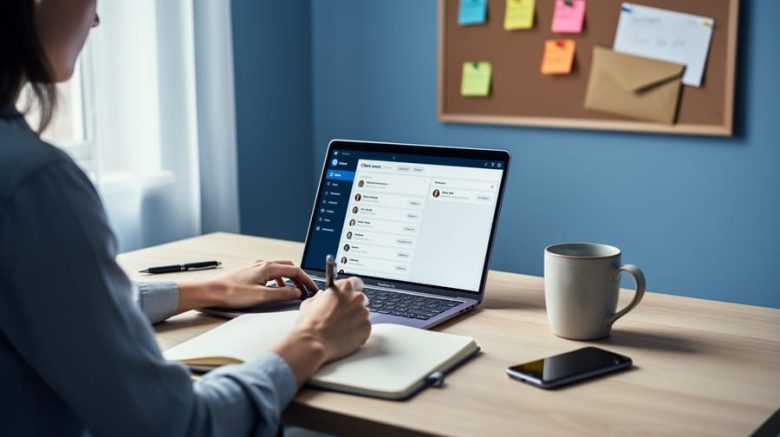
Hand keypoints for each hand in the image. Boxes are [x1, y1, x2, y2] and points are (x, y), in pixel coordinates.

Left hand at [176, 260, 317, 312]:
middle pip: (289, 267)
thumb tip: (296, 292)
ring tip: (292, 291)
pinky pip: (269, 273)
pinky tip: (275, 290)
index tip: (313, 289)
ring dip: (289, 280)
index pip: (295, 270)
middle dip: (300, 278)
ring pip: (279, 270)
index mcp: (268, 267)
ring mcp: (255, 267)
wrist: (211, 292)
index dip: (307, 280)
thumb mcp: (262, 296)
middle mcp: (262, 264)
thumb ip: (282, 294)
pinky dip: (278, 280)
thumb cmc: (232, 293)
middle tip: (305, 289)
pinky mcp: (249, 273)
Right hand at [272, 277, 370, 385]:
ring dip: (355, 319)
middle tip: (341, 316)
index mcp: (344, 287)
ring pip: (363, 314)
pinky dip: (358, 332)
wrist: (313, 343)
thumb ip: (321, 296)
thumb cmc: (310, 324)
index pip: (356, 282)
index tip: (348, 296)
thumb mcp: (310, 303)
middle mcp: (356, 297)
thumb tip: (323, 296)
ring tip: (340, 328)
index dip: (351, 290)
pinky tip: (345, 335)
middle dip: (353, 306)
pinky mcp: (366, 328)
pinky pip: (365, 328)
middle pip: (360, 299)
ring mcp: (363, 313)